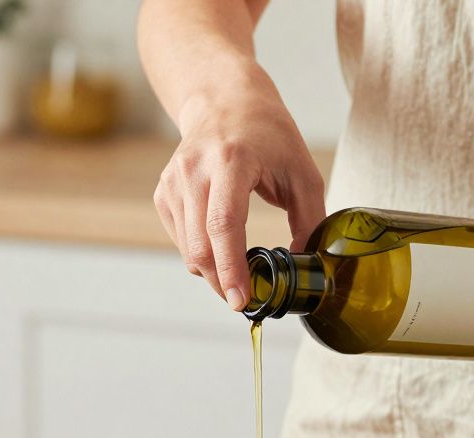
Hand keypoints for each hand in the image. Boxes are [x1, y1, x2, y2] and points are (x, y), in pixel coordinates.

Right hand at [153, 77, 324, 310]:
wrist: (225, 100)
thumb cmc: (268, 134)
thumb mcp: (303, 172)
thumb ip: (309, 221)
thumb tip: (302, 267)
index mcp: (231, 160)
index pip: (223, 225)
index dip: (232, 268)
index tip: (242, 301)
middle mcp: (195, 170)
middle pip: (200, 246)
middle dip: (222, 282)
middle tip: (246, 299)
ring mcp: (173, 181)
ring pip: (188, 249)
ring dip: (213, 271)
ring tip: (239, 271)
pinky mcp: (163, 191)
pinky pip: (180, 239)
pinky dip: (201, 252)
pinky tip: (221, 244)